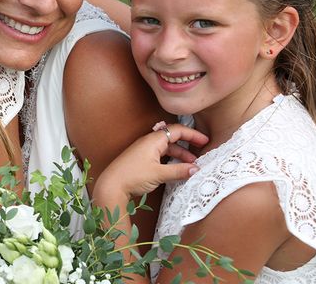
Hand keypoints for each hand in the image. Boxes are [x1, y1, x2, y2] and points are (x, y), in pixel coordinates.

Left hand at [93, 123, 208, 202]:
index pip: (177, 130)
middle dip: (188, 146)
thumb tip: (196, 169)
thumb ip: (178, 171)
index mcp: (153, 140)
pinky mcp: (142, 159)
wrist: (111, 185)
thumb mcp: (158, 174)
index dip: (192, 134)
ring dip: (180, 155)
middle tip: (201, 154)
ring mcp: (145, 150)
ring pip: (167, 149)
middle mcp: (149, 142)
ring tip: (192, 166)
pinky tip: (177, 169)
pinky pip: (160, 156)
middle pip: (173, 139)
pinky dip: (171, 161)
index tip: (204, 140)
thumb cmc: (132, 176)